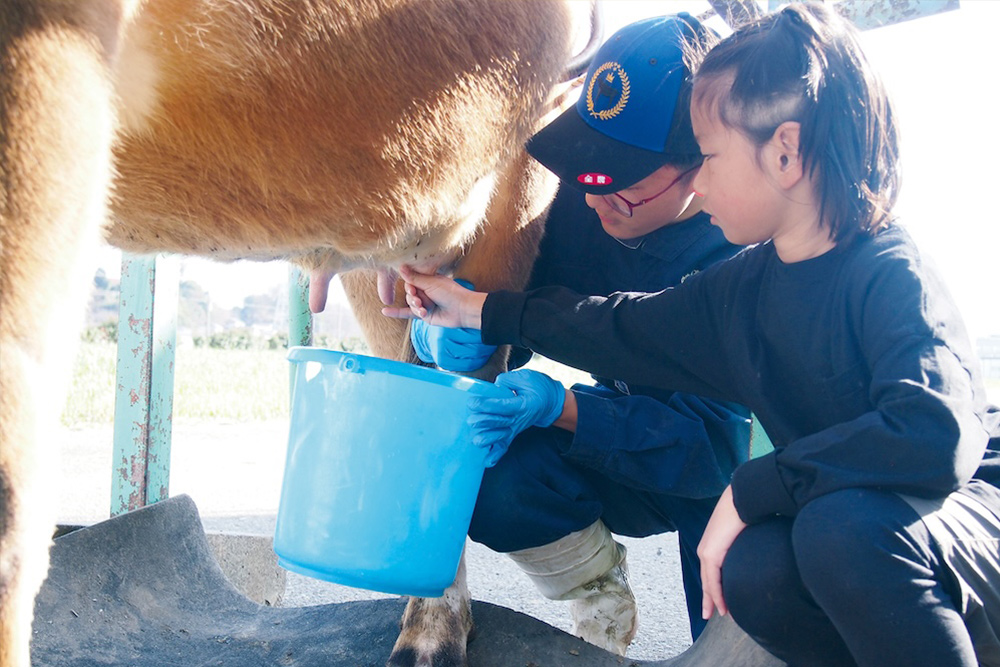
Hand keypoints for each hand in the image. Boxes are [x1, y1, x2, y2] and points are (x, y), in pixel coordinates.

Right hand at [381, 266, 485, 329]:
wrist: (461, 310)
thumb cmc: (450, 293)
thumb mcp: (431, 283)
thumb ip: (414, 278)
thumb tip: (399, 266)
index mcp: (427, 279)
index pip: (410, 280)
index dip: (409, 286)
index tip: (413, 288)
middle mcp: (424, 290)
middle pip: (409, 293)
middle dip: (413, 298)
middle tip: (419, 300)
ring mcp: (424, 303)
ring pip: (410, 304)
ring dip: (416, 307)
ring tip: (424, 309)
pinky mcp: (424, 314)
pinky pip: (408, 313)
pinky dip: (397, 313)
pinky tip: (384, 311)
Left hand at [467, 370, 565, 466]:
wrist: (550, 401)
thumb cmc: (537, 387)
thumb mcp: (525, 377)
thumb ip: (507, 381)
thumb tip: (492, 388)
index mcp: (524, 404)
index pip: (504, 406)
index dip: (487, 405)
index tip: (472, 402)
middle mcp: (520, 419)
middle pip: (501, 423)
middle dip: (484, 422)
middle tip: (471, 420)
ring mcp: (516, 428)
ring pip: (502, 437)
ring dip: (488, 439)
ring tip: (476, 439)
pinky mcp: (512, 433)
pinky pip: (505, 447)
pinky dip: (496, 455)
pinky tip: (487, 462)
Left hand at [696, 485, 746, 619]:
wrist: (741, 499)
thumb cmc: (746, 512)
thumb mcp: (742, 533)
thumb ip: (743, 545)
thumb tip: (755, 551)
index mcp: (711, 544)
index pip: (710, 571)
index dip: (713, 586)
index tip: (718, 600)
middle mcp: (705, 549)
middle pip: (706, 579)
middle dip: (709, 598)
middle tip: (709, 613)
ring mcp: (706, 552)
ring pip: (708, 583)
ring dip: (714, 600)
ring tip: (719, 613)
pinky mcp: (711, 554)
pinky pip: (713, 580)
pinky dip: (716, 595)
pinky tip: (721, 606)